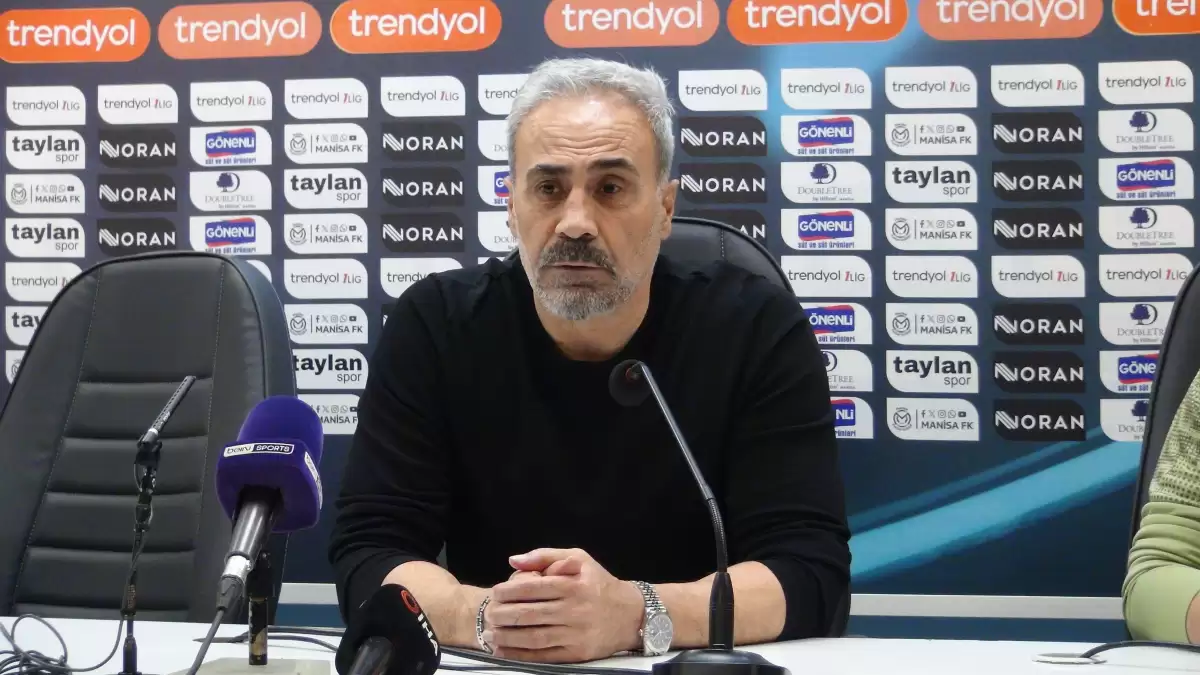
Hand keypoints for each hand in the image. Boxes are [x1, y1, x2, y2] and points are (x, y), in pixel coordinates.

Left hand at [480, 548, 643, 662]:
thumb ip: (545, 556)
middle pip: (530, 614)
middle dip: (503, 615)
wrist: (631, 614)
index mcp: (573, 585)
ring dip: (508, 638)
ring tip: (491, 634)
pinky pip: (545, 655)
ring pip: (534, 637)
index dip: (510, 591)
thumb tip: (514, 561)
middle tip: (488, 614)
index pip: (534, 588)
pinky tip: (505, 652)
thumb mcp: (579, 559)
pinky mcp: (577, 653)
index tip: (495, 592)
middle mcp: (574, 610)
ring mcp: (576, 634)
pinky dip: (522, 655)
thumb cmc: (599, 584)